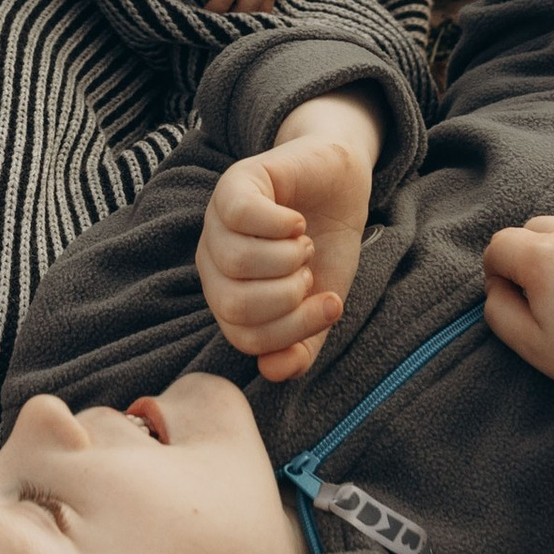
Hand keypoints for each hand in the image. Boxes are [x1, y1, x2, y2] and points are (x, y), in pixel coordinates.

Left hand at [199, 96, 380, 379]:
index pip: (244, 337)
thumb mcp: (321, 304)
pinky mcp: (235, 183)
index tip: (328, 304)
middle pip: (234, 305)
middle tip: (309, 272)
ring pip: (237, 262)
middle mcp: (214, 261)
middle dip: (287, 296)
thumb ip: (301, 343)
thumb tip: (273, 370)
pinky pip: (242, 216)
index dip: (293, 330)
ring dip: (287, 259)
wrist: (339, 185)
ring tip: (304, 244)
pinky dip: (280, 226)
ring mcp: (217, 221)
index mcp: (229, 294)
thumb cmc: (325, 246)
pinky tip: (297, 222)